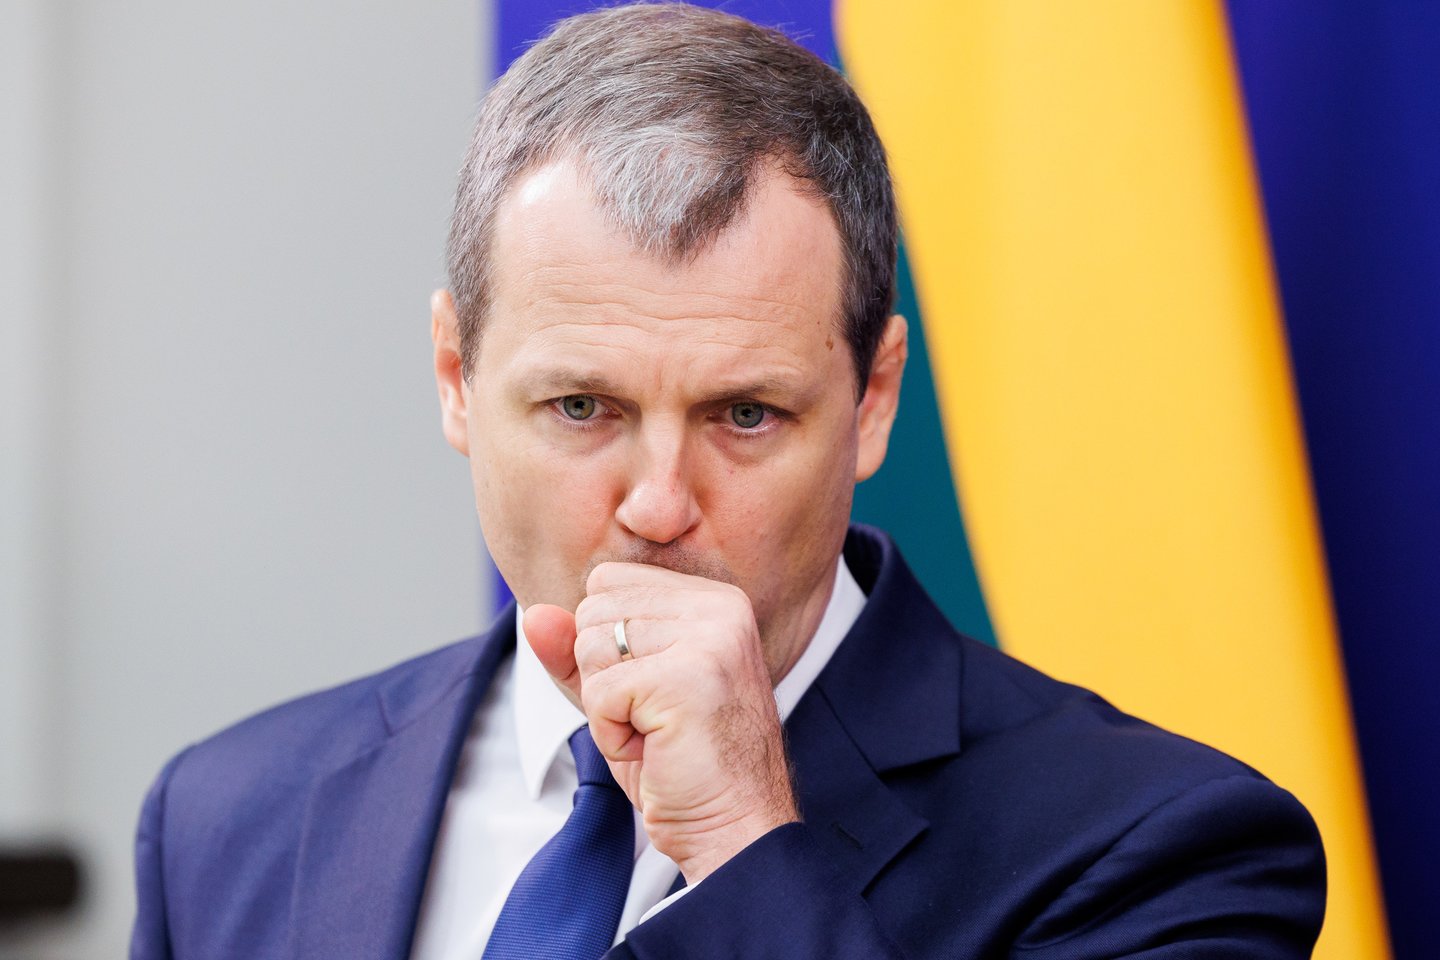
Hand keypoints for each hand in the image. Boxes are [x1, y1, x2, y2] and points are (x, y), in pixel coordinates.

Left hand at [524, 563, 799, 883]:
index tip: (651, 690)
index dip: (606, 644)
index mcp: (712, 599)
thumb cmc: (683, 764)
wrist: (737, 826)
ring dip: (606, 708)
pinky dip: (611, 735)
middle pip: (592, 612)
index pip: (607, 581)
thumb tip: (533, 615)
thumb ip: (578, 650)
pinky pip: (599, 692)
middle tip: (654, 718)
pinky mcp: (685, 678)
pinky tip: (653, 749)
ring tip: (656, 733)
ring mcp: (708, 638)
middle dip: (603, 677)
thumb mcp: (622, 695)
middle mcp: (718, 607)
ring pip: (590, 647)